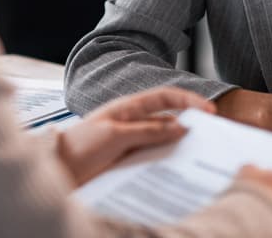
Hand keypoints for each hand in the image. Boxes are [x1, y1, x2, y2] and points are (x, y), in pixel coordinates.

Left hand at [56, 86, 214, 185]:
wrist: (58, 169)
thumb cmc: (80, 145)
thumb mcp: (115, 135)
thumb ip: (148, 131)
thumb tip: (181, 126)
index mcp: (130, 108)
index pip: (166, 97)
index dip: (189, 100)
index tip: (210, 111)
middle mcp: (134, 123)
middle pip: (170, 121)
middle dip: (192, 127)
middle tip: (213, 141)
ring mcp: (133, 143)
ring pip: (165, 144)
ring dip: (181, 150)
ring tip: (200, 161)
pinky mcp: (131, 163)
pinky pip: (156, 162)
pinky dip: (169, 166)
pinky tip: (179, 176)